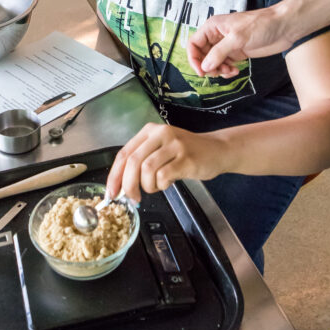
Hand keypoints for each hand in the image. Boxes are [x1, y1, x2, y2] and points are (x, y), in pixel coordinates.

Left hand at [107, 123, 225, 202]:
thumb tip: (120, 185)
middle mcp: (161, 134)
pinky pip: (164, 176)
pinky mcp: (186, 158)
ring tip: (157, 186)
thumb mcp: (161, 150)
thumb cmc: (187, 153)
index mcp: (150, 131)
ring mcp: (174, 145)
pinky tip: (168, 183)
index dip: (114, 176)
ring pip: (147, 170)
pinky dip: (162, 185)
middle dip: (128, 185)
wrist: (217, 150)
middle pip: (133, 162)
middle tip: (132, 198)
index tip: (111, 192)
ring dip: (148, 186)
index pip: (124, 154)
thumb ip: (141, 162)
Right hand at [187, 6, 291, 77]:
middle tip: (218, 72)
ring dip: (218, 70)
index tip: (201, 71)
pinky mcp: (237, 53)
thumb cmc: (262, 25)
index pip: (194, 44)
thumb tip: (204, 67)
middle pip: (202, 55)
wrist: (284, 27)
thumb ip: (219, 52)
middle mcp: (218, 36)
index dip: (194, 58)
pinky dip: (227, 70)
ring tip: (230, 71)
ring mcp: (228, 45)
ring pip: (213, 62)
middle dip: (207, 66)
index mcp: (213, 27)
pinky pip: (224, 65)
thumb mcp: (237, 38)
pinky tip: (235, 71)